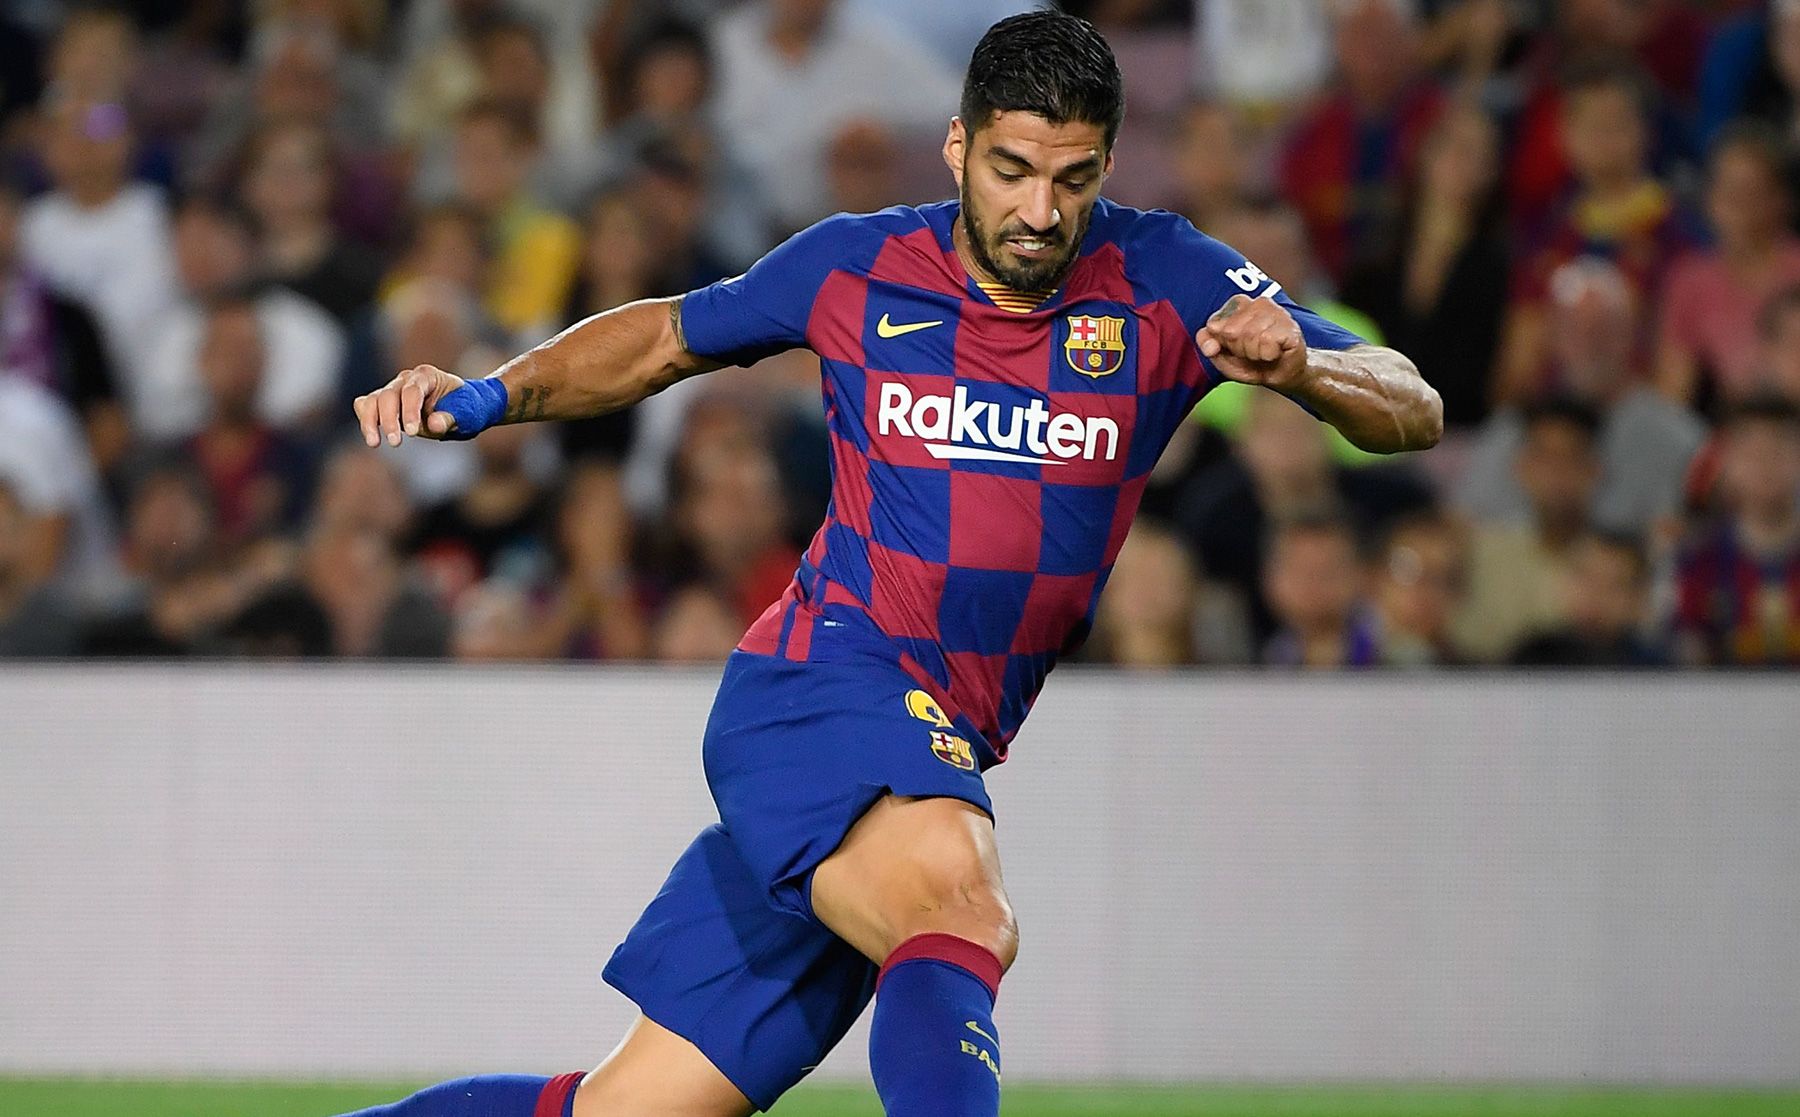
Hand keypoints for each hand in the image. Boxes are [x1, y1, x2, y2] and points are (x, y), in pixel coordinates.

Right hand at [353, 364, 466, 447]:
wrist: (460, 407)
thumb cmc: (463, 409)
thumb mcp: (465, 415)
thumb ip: (449, 419)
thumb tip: (433, 424)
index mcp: (427, 376)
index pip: (412, 391)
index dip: (409, 411)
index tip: (412, 432)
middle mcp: (406, 379)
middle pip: (388, 395)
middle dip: (389, 420)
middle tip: (395, 443)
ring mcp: (393, 389)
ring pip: (372, 400)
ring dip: (370, 422)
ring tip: (374, 443)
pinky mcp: (384, 401)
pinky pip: (366, 405)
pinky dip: (365, 418)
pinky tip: (371, 435)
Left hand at [1195, 294, 1309, 391]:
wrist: (1281, 376)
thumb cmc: (1252, 362)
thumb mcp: (1223, 356)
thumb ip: (1208, 345)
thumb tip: (1209, 347)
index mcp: (1239, 304)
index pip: (1215, 324)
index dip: (1223, 342)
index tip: (1235, 347)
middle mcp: (1259, 303)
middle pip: (1231, 331)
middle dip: (1238, 349)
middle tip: (1252, 352)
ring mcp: (1277, 312)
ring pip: (1250, 335)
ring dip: (1254, 353)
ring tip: (1263, 353)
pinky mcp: (1290, 326)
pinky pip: (1267, 342)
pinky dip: (1268, 354)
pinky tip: (1275, 353)